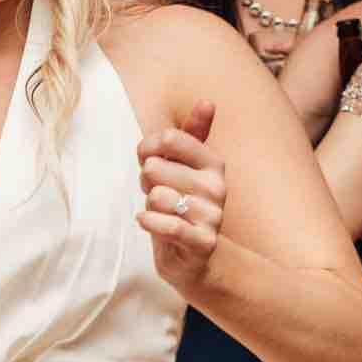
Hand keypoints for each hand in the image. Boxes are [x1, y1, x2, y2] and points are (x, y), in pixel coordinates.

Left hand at [137, 103, 230, 296]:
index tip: (145, 159)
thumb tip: (207, 101)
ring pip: (158, 197)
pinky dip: (149, 223)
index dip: (147, 148)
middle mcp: (216, 186)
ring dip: (149, 207)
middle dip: (146, 183)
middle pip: (156, 168)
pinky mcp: (203, 241)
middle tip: (156, 194)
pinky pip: (167, 225)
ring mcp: (212, 215)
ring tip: (159, 213)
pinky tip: (147, 222)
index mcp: (212, 163)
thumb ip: (189, 136)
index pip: (171, 139)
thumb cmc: (181, 207)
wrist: (193, 259)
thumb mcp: (183, 169)